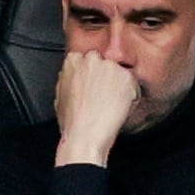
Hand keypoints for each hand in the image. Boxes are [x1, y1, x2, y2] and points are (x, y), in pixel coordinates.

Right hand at [54, 50, 137, 165]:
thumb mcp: (61, 95)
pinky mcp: (126, 77)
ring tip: (110, 106)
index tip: (93, 86)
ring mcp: (110, 66)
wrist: (85, 136)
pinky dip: (131, 96)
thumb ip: (70, 79)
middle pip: (105, 63)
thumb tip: (76, 78)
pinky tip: (119, 109)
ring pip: (120, 73)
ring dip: (119, 86)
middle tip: (104, 97)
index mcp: (72, 61)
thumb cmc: (72, 122)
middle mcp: (92, 59)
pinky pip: (133, 85)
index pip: (86, 58)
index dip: (92, 75)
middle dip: (106, 77)